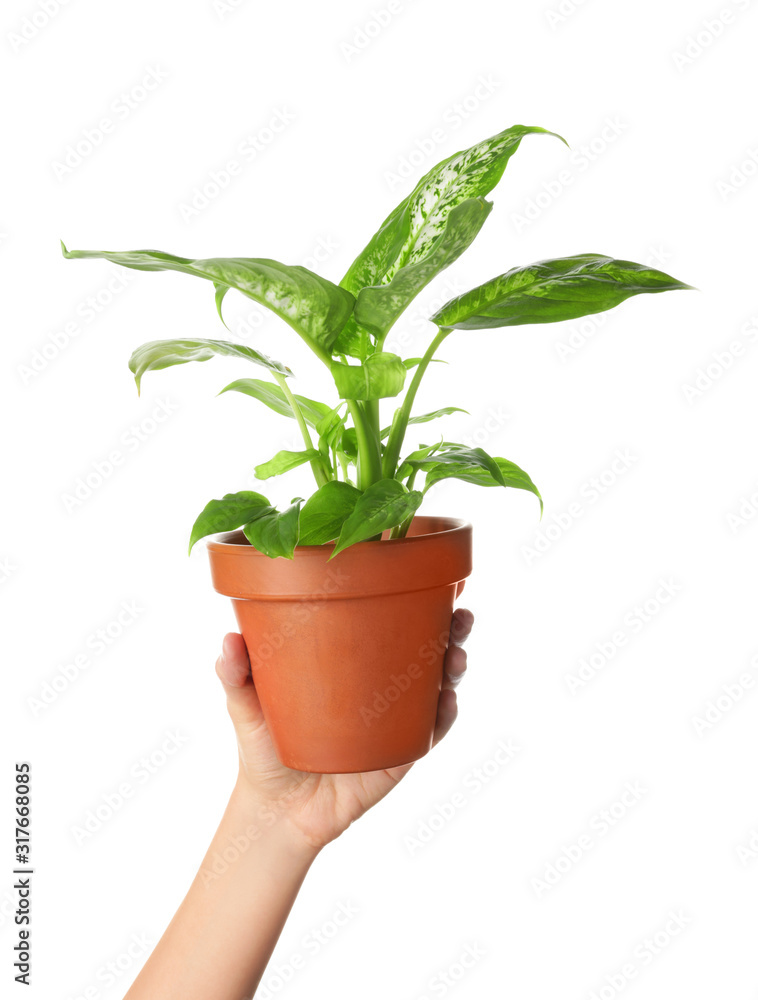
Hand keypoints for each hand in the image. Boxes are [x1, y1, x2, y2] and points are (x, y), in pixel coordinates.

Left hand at [215, 608, 473, 851]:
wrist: (275, 810)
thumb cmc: (263, 747)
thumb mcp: (246, 706)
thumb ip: (237, 675)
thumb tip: (228, 641)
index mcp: (352, 661)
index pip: (389, 621)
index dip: (416, 598)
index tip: (432, 580)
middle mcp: (381, 683)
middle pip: (428, 647)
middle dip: (451, 628)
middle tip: (459, 616)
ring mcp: (396, 718)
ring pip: (438, 684)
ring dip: (454, 665)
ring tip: (455, 657)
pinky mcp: (401, 753)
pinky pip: (431, 732)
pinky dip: (444, 715)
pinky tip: (446, 701)